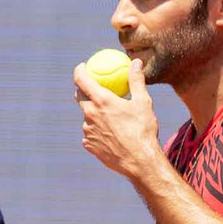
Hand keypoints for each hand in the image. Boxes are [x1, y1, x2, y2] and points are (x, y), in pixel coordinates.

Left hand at [73, 58, 162, 178]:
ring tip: (108, 115)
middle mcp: (90, 115)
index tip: (83, 66)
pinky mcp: (89, 145)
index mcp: (101, 101)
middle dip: (83, 89)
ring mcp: (87, 131)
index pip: (81, 80)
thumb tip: (135, 62)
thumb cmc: (143, 130)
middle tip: (92, 87)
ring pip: (86, 117)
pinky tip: (109, 132)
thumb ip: (136, 80)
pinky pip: (90, 133)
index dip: (80, 70)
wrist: (139, 161)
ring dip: (94, 113)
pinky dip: (97, 129)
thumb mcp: (143, 102)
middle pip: (79, 97)